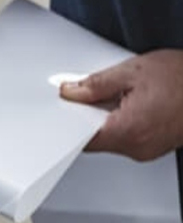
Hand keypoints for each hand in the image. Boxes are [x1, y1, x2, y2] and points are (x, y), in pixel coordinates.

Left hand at [60, 49, 182, 161]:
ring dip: (110, 118)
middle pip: (95, 137)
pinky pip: (128, 137)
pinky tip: (137, 104)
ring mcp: (146, 151)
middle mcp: (135, 147)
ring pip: (111, 138)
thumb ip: (96, 84)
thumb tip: (72, 91)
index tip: (67, 108)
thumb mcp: (133, 71)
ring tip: (127, 95)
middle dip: (91, 115)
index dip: (71, 121)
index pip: (81, 137)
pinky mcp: (154, 147)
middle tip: (99, 93)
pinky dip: (125, 122)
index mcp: (126, 131)